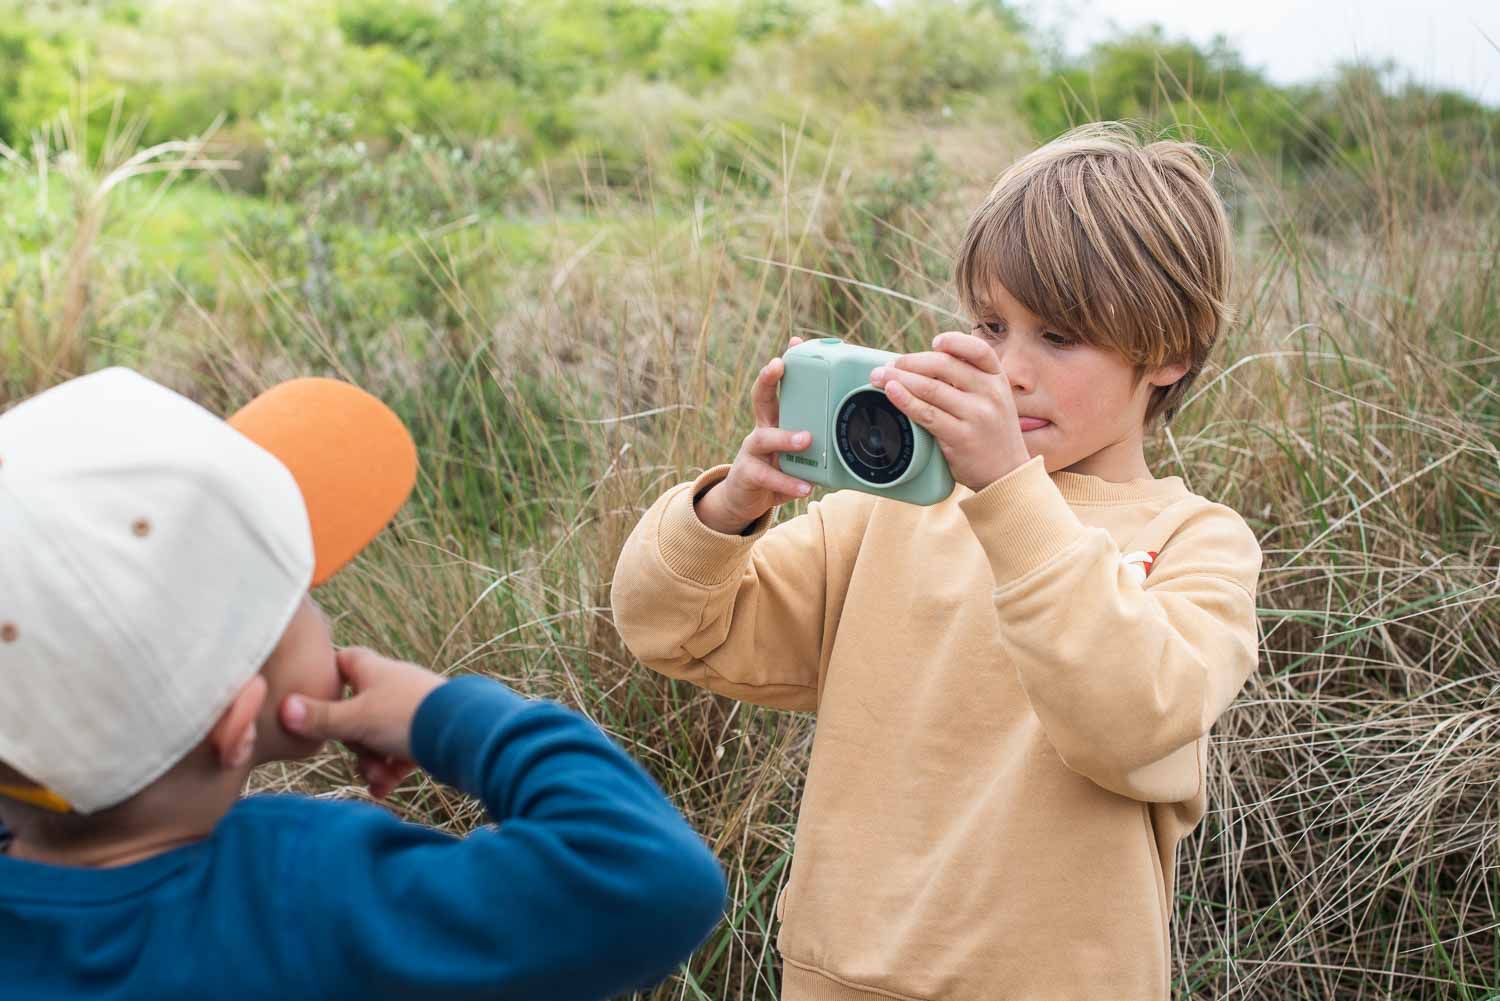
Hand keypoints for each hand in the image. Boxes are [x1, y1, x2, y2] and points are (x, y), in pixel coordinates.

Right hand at [280, 646, 445, 799]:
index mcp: (374, 671)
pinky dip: (390, 771)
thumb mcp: (357, 719)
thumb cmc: (408, 716)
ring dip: (372, 761)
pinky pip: (398, 753)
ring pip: (376, 737)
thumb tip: (283, 709)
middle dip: (352, 741)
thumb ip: (320, 718)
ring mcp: (409, 710)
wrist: (466, 734)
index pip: (343, 661)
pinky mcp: (426, 734)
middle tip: (358, 754)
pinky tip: (385, 789)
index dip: (325, 676)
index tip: (313, 697)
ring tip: (377, 779)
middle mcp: (392, 686)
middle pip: (355, 711)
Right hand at [695, 336, 813, 533]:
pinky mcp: (748, 475)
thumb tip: (856, 430)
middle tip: (778, 365)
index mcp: (775, 421)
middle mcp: (761, 430)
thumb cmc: (778, 469)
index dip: (784, 365)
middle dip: (767, 378)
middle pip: (759, 398)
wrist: (745, 500)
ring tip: (806, 439)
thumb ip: (817, 441)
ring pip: (764, 438)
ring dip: (785, 437)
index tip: (795, 342)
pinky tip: (804, 487)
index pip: (776, 387)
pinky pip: (768, 477)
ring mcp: (751, 452)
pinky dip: (788, 482)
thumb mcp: (796, 452)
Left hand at [868, 331, 1030, 491]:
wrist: (1007, 474)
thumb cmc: (992, 434)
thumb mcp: (993, 401)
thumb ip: (969, 381)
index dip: (955, 342)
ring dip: (899, 378)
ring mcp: (976, 415)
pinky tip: (891, 392)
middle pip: (944, 365)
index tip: (934, 342)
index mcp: (998, 379)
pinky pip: (927, 414)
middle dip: (910, 361)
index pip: (979, 350)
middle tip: (889, 365)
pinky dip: (905, 400)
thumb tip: (922, 364)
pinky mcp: (961, 437)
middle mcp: (990, 393)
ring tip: (879, 377)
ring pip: (930, 388)